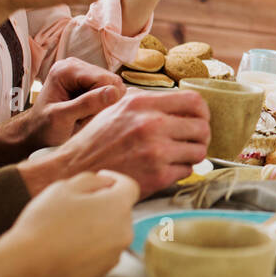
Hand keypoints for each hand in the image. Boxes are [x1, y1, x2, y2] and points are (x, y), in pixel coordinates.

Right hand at [0, 170, 138, 276]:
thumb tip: (106, 183)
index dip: (115, 179)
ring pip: (111, 232)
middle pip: (120, 211)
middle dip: (104, 204)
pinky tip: (68, 247)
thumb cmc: (44, 223)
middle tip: (76, 204)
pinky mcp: (103, 272)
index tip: (101, 178)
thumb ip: (91, 180)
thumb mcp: (63, 188)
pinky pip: (102, 252)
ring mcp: (114, 255)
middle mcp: (124, 231)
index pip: (129, 187)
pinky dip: (91, 246)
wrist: (28, 268)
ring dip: (97, 226)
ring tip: (68, 228)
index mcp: (118, 207)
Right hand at [22, 89, 210, 197]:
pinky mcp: (157, 176)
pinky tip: (165, 169)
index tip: (199, 119)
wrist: (73, 173)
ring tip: (178, 156)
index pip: (194, 100)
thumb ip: (146, 102)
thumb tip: (179, 103)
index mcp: (141, 104)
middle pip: (202, 127)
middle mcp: (150, 124)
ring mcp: (155, 151)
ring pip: (199, 150)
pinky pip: (188, 170)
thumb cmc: (94, 142)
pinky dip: (180, 171)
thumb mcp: (115, 109)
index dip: (202, 111)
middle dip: (200, 136)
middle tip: (191, 141)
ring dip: (192, 154)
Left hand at [27, 58, 125, 144]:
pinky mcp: (89, 80)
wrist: (36, 133)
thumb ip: (86, 104)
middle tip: (85, 116)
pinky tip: (88, 111)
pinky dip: (102, 104)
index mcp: (66, 69)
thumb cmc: (43, 128)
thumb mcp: (62, 118)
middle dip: (104, 102)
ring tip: (85, 115)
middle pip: (111, 81)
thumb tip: (114, 92)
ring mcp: (83, 71)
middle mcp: (76, 65)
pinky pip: (109, 91)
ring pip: (113, 86)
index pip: (105, 79)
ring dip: (104, 104)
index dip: (104, 100)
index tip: (87, 116)